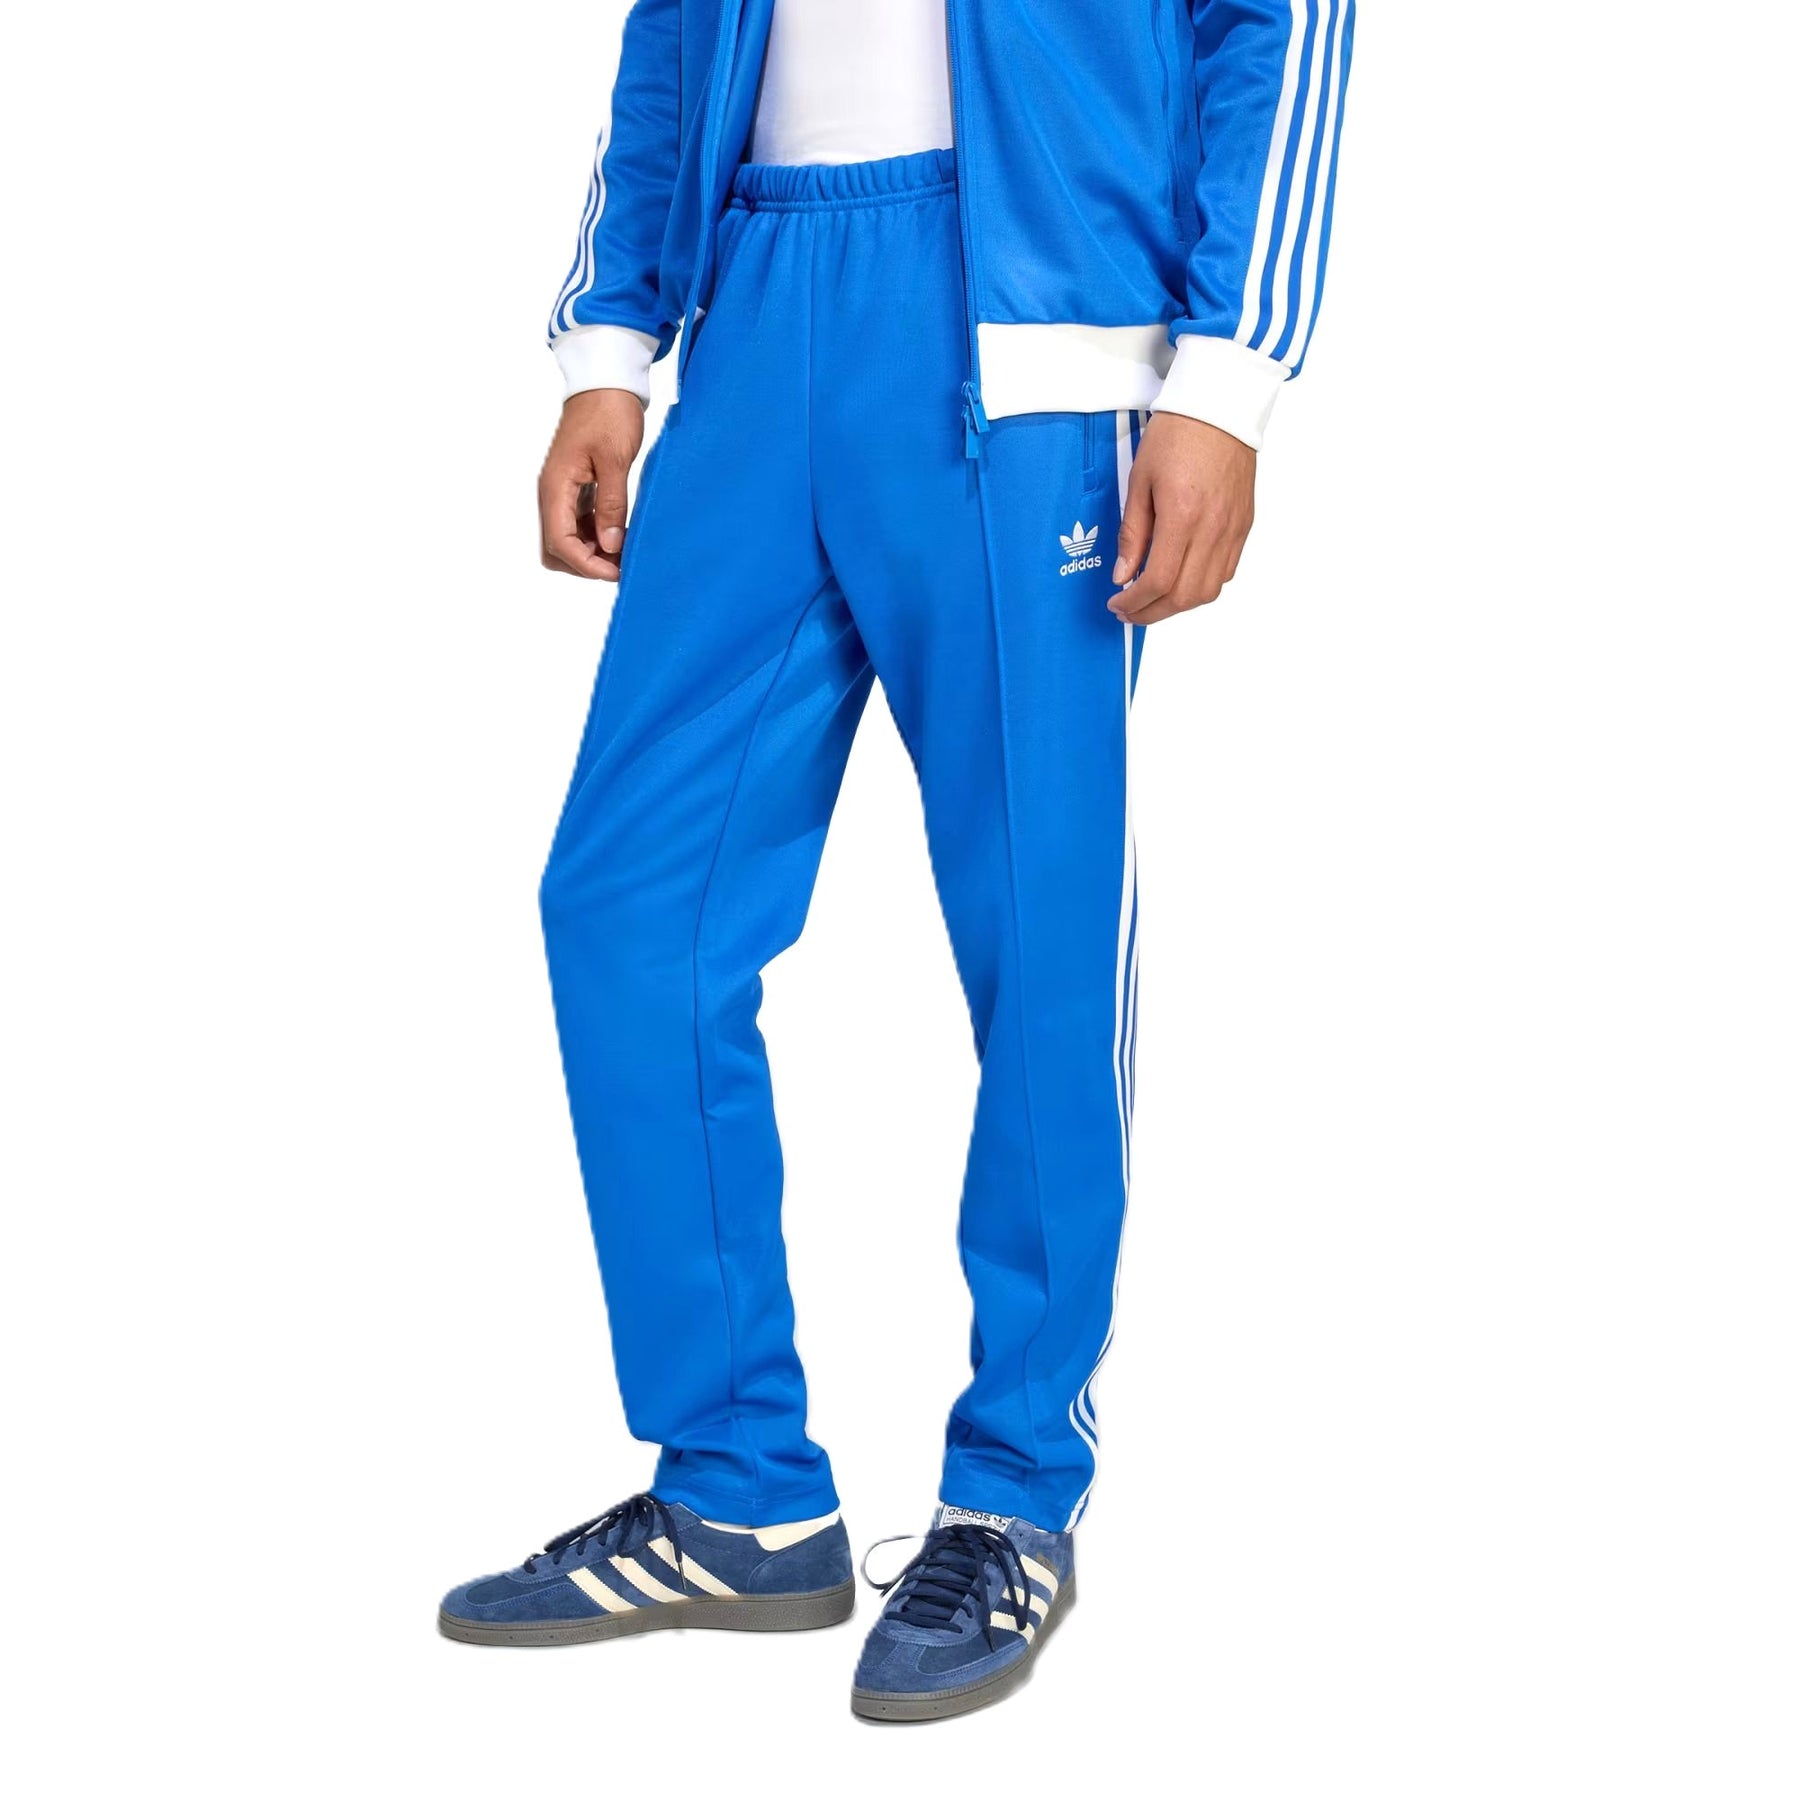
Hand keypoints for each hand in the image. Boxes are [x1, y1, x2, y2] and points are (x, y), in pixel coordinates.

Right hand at [538, 388, 646, 579]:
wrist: (606, 380)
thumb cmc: (610, 412)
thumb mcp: (615, 459)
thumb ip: (611, 504)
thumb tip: (611, 545)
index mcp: (556, 487)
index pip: (560, 543)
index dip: (587, 565)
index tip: (617, 571)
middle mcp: (552, 493)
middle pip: (557, 549)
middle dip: (585, 563)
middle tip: (621, 563)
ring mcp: (562, 491)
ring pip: (567, 539)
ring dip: (592, 551)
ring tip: (626, 550)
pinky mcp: (575, 487)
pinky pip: (578, 523)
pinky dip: (596, 535)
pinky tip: (621, 532)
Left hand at [1110, 414, 1255, 623]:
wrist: (1221, 407)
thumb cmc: (1177, 436)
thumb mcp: (1139, 481)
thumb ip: (1132, 534)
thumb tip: (1123, 575)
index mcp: (1183, 516)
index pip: (1159, 581)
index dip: (1135, 602)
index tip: (1117, 603)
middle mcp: (1213, 529)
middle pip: (1185, 596)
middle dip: (1153, 612)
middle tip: (1130, 611)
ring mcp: (1233, 530)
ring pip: (1208, 591)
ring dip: (1178, 604)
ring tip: (1153, 600)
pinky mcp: (1244, 526)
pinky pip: (1225, 571)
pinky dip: (1201, 586)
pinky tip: (1181, 578)